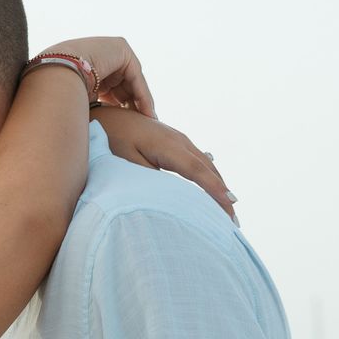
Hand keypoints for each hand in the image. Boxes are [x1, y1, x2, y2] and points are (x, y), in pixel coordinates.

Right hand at [36, 36, 156, 113]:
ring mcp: (113, 48)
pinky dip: (143, 96)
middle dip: (133, 104)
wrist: (56, 75)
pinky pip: (136, 77)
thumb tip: (98, 128)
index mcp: (91, 63)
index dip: (121, 105)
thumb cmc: (62, 93)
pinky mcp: (122, 49)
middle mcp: (103, 53)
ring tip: (147, 122)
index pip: (112, 85)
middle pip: (125, 82)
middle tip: (141, 124)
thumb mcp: (84, 100)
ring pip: (133, 81)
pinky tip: (147, 114)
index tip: (129, 123)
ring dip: (141, 103)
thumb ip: (96, 104)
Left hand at [94, 104, 237, 218]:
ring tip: (228, 209)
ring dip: (219, 185)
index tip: (230, 207)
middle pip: (208, 169)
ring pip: (206, 164)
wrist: (105, 116)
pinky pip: (199, 160)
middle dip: (223, 194)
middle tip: (233, 222)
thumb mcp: (127, 162)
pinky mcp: (175, 141)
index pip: (198, 172)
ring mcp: (179, 139)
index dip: (215, 190)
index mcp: (169, 146)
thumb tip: (173, 194)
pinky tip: (215, 188)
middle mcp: (180, 140)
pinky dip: (209, 176)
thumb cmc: (111, 140)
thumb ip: (150, 177)